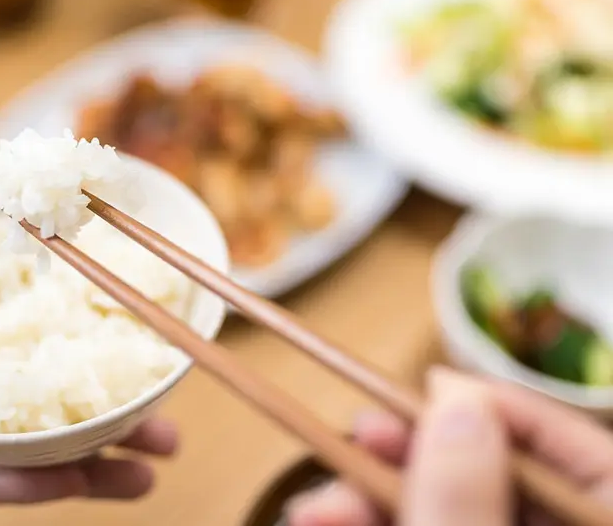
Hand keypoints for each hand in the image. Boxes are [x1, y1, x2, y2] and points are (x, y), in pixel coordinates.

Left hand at [0, 132, 177, 508]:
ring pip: (25, 453)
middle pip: (43, 399)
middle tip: (168, 416)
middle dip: (113, 413)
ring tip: (154, 466)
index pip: (26, 330)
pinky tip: (92, 485)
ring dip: (94, 463)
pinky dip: (33, 486)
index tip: (142, 331)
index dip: (86, 332)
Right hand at [287, 368, 612, 525]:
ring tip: (313, 508)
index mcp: (601, 525)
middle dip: (411, 458)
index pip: (575, 449)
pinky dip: (373, 524)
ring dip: (371, 497)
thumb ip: (466, 502)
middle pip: (494, 478)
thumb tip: (454, 402)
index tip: (427, 385)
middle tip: (358, 434)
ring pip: (446, 508)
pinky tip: (323, 520)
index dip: (496, 409)